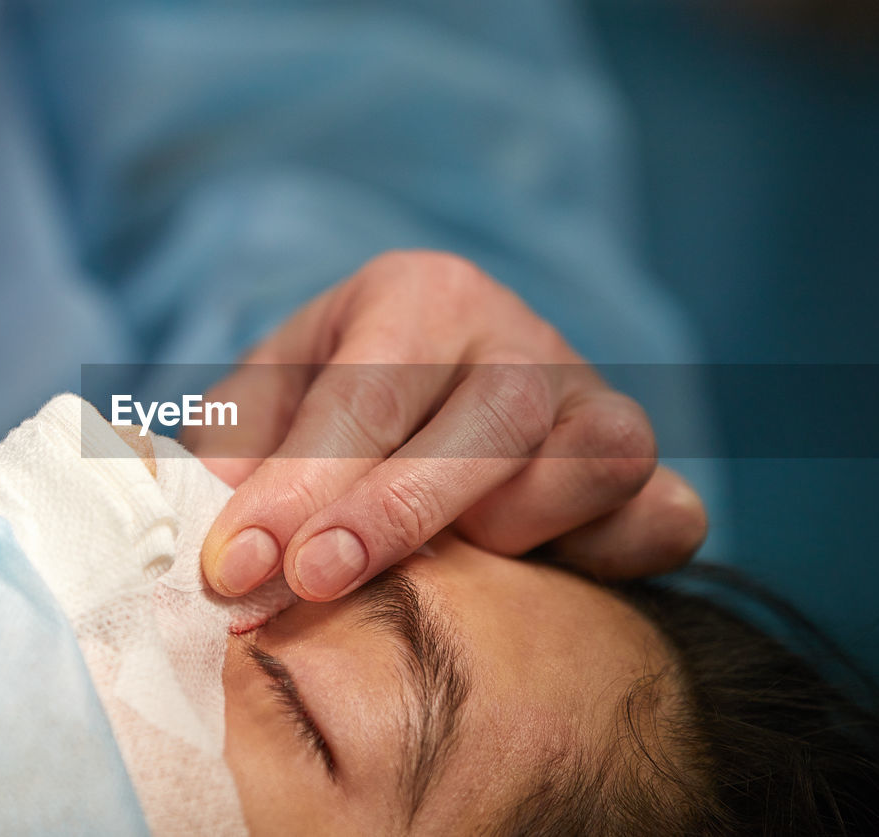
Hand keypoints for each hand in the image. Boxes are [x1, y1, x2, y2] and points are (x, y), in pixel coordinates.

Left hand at [190, 251, 706, 600]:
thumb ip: (234, 459)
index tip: (240, 567)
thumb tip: (215, 542)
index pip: (369, 391)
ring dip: (508, 530)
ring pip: (589, 462)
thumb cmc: (332, 413)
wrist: (430, 405)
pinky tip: (543, 582)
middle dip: (395, 514)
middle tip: (312, 583)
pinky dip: (612, 556)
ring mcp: (597, 395)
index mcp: (420, 296)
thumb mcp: (265, 411)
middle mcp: (521, 335)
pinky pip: (663, 515)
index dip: (301, 485)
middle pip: (488, 420)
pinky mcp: (647, 465)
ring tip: (443, 564)